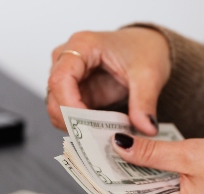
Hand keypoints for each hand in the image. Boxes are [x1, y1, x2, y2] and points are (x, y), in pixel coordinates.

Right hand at [46, 27, 170, 135]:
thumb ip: (145, 102)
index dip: (69, 106)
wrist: (149, 47)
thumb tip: (146, 128)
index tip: (88, 126)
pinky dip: (82, 127)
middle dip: (73, 122)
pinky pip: (69, 115)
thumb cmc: (144, 49)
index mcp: (82, 45)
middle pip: (54, 97)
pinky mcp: (75, 93)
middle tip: (99, 138)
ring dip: (77, 126)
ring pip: (58, 109)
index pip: (60, 79)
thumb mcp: (149, 75)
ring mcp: (69, 77)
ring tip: (103, 135)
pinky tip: (101, 132)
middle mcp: (67, 59)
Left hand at [111, 133, 203, 193]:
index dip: (109, 176)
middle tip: (106, 144)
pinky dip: (156, 177)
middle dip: (122, 172)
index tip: (93, 156)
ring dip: (139, 173)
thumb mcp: (192, 154)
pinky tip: (150, 157)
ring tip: (126, 146)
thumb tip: (120, 146)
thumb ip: (151, 152)